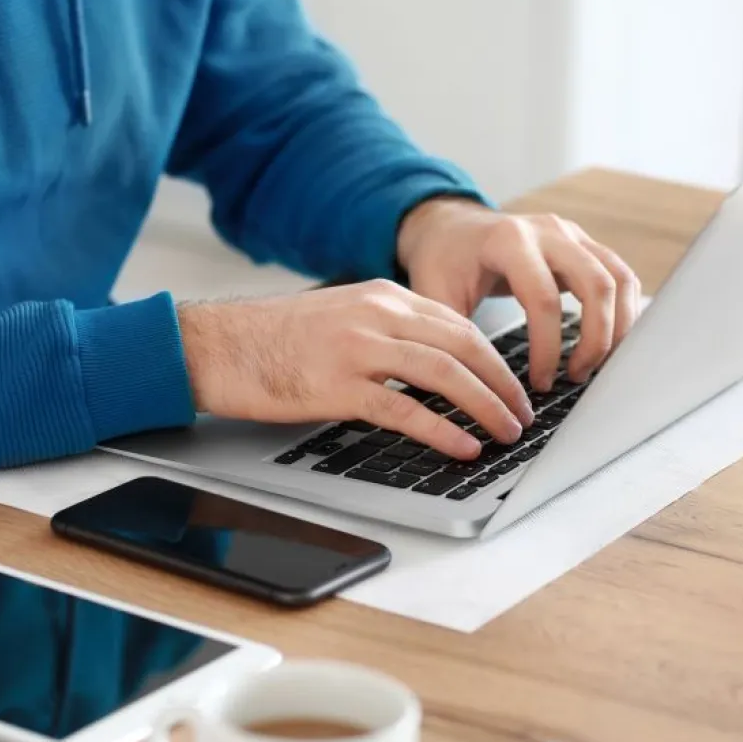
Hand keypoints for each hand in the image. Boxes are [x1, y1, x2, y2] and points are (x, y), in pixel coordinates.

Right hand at [177, 282, 533, 459]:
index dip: (495, 358)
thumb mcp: (343, 316)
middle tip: (523, 414)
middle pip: (464, 345)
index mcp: (383, 296)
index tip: (513, 384)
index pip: (459, 324)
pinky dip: (442, 429)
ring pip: (445, 373)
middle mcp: (378, 314)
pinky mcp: (337, 384)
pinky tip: (462, 445)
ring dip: (485, 405)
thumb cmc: (277, 337)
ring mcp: (358, 347)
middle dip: (503, 383)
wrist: (219, 344)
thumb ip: (388, 331)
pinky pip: (404, 408)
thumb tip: (434, 364)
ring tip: (506, 432)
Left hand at [397, 198, 640, 387]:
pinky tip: (609, 344)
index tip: (540, 382)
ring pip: (619, 279)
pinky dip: (623, 312)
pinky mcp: (584, 245)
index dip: (548, 347)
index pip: (543, 299)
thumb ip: (454, 334)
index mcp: (508, 240)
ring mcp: (571, 234)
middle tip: (577, 377)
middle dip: (596, 339)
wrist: (452, 227)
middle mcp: (548, 230)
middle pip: (596, 284)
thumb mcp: (434, 294)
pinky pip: (621, 276)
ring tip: (596, 366)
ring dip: (618, 328)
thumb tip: (475, 388)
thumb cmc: (442, 261)